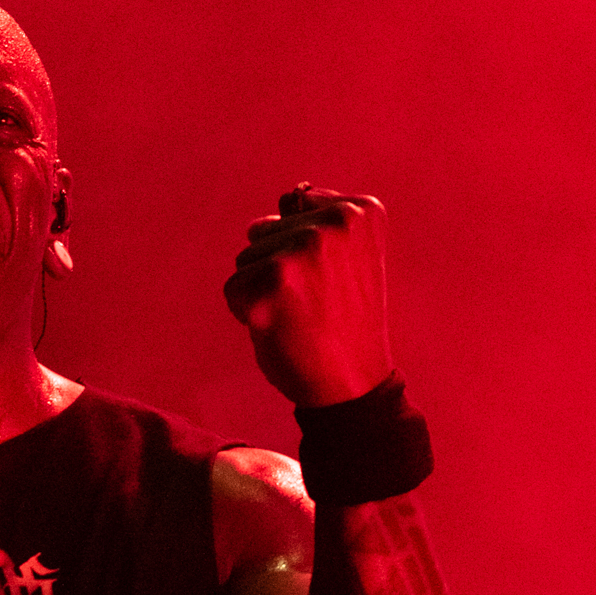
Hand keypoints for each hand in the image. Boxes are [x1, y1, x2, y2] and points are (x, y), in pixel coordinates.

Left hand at [223, 186, 393, 407]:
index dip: (302, 252)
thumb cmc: (342, 324)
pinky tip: (282, 329)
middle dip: (278, 270)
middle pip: (265, 232)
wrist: (353, 386)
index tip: (334, 283)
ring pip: (246, 259)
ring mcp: (306, 248)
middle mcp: (337, 220)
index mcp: (362, 209)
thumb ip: (307, 229)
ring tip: (300, 316)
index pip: (295, 208)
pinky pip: (233, 289)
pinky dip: (247, 313)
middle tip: (315, 305)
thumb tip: (256, 222)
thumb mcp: (343, 261)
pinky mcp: (274, 280)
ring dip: (262, 291)